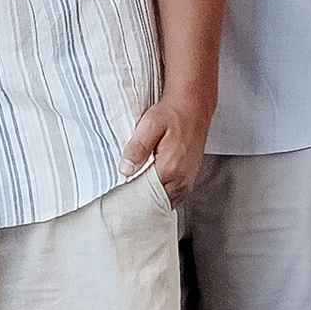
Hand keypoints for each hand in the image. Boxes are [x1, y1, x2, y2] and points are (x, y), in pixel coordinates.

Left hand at [124, 83, 211, 202]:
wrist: (193, 106)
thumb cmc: (173, 113)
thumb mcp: (150, 124)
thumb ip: (138, 147)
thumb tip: (125, 169)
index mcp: (170, 169)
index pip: (145, 198)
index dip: (129, 197)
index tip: (117, 194)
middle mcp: (181, 180)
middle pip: (154, 203)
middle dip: (139, 200)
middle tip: (122, 192)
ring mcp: (186, 182)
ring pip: (163, 201)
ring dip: (149, 197)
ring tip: (135, 186)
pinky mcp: (187, 179)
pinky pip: (171, 195)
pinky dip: (159, 193)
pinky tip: (149, 182)